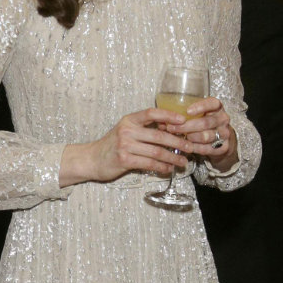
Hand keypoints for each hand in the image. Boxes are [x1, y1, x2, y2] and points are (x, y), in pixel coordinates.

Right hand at [60, 106, 196, 186]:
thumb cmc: (112, 145)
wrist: (92, 159)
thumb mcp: (126, 131)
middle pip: (159, 135)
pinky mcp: (124, 160)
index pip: (151, 113)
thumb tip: (170, 130)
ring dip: (172, 158)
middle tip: (190, 147)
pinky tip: (168, 169)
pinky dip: (161, 167)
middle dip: (178, 142)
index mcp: (129, 120)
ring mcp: (125, 145)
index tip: (184, 120)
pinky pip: (148, 164)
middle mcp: (127, 130)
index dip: (169, 115)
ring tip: (183, 162)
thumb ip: (144, 129)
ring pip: (156, 152)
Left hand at [161, 95, 236, 170]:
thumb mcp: (199, 116)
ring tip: (177, 138)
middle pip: (205, 122)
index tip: (187, 111)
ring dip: (189, 138)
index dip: (200, 107)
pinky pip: (207, 149)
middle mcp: (223, 119)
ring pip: (205, 136)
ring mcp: (225, 134)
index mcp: (217, 108)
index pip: (213, 103)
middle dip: (186, 126)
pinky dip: (194, 148)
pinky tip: (185, 147)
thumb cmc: (205, 125)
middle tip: (171, 128)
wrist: (222, 141)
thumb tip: (160, 120)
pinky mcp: (224, 147)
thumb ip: (183, 116)